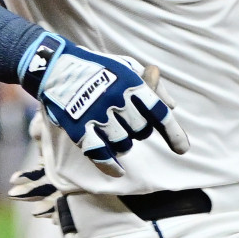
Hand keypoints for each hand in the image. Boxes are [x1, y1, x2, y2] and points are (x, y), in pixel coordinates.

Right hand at [23, 37, 189, 174]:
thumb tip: (172, 106)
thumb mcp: (127, 66)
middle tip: (126, 121)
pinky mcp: (78, 126)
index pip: (158, 112)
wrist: (55, 65)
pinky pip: (99, 153)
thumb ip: (152, 86)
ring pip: (123, 144)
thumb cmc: (97, 67)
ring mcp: (96, 113)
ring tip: (113, 132)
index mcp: (130, 82)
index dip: (173, 132)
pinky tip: (118, 171)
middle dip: (139, 130)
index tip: (182, 150)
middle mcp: (116, 98)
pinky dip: (109, 165)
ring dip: (123, 143)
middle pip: (141, 131)